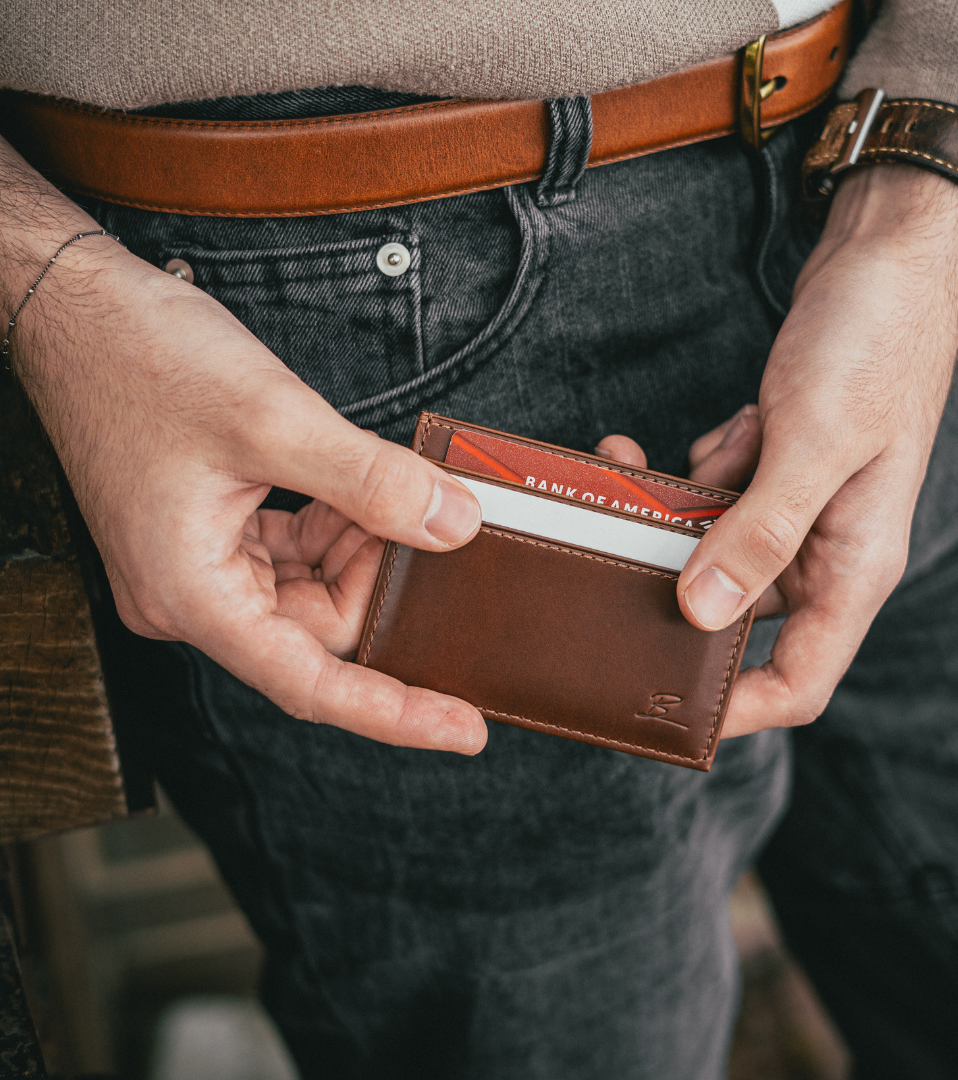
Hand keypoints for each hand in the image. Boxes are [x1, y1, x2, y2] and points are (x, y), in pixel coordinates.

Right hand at [1, 137, 486, 754]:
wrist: (76, 307)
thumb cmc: (143, 359)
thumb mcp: (274, 422)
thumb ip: (371, 484)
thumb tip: (454, 527)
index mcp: (192, 596)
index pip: (311, 683)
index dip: (396, 712)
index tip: (465, 728)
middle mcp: (194, 595)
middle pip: (319, 626)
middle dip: (381, 579)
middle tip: (430, 522)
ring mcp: (202, 564)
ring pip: (312, 587)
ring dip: (360, 545)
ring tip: (389, 490)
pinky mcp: (212, 531)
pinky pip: (293, 550)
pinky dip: (335, 523)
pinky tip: (354, 486)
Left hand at [604, 164, 957, 736]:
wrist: (886, 260)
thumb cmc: (873, 346)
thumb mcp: (815, 443)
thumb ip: (760, 531)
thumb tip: (700, 614)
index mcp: (854, 565)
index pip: (801, 679)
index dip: (738, 709)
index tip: (666, 711)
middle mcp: (826, 548)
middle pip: (740, 612)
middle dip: (675, 585)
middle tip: (613, 561)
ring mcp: (798, 508)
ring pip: (715, 547)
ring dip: (677, 512)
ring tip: (645, 464)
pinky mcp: (775, 470)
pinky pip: (715, 495)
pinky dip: (696, 470)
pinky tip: (721, 428)